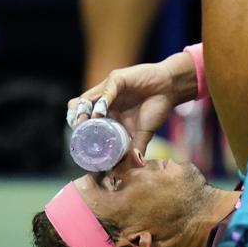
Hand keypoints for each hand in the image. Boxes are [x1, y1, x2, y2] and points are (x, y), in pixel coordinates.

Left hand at [66, 52, 195, 151]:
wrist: (171, 89)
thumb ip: (137, 148)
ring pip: (84, 99)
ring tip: (85, 122)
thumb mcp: (144, 133)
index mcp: (107, 113)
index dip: (79, 131)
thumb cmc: (157, 108)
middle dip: (76, 122)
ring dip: (82, 111)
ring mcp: (108, 91)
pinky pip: (106, 90)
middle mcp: (103, 102)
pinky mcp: (116, 80)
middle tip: (81, 133)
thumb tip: (135, 166)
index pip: (83, 121)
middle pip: (77, 110)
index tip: (81, 145)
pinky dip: (102, 101)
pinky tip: (102, 111)